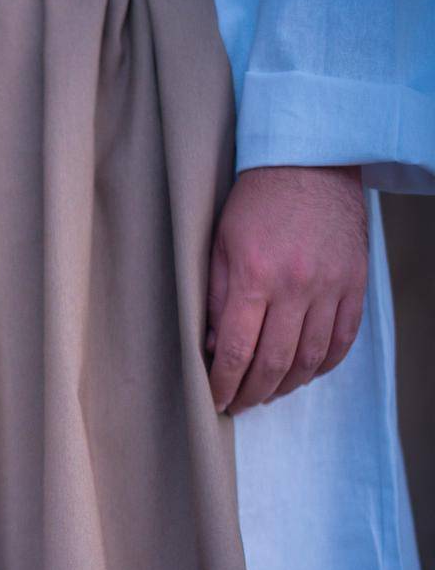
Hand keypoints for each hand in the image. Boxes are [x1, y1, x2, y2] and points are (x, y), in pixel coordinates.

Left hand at [206, 165, 366, 413]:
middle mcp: (296, 288)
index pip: (237, 351)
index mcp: (255, 278)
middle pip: (274, 362)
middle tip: (237, 405)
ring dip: (286, 385)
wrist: (309, 164)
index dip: (224, 384)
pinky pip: (344, 338)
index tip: (215, 400)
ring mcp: (331, 287)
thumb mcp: (219, 247)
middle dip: (252, 393)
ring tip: (267, 394)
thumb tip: (214, 348)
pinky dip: (324, 364)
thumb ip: (216, 300)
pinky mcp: (354, 283)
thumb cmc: (254, 202)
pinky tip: (305, 373)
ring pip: (311, 358)